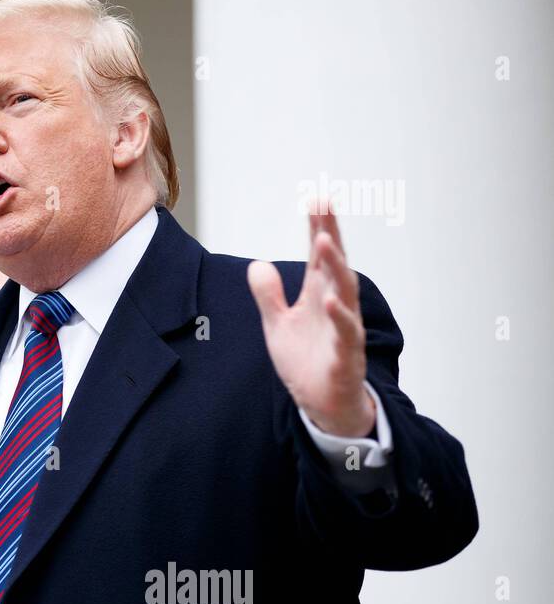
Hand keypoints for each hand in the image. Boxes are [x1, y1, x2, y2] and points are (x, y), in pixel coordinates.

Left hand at [247, 201, 375, 437]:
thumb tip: (257, 264)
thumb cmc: (307, 362)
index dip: (318, 228)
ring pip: (344, 292)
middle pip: (334, 264)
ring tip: (325, 240)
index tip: (316, 199)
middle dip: (330, 234)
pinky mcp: (345, 355)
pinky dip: (339, 316)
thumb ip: (268, 295)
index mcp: (318, 296)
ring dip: (335, 266)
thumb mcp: (277, 325)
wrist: (323, 404)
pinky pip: (346, 333)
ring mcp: (343, 329)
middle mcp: (335, 306)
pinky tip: (328, 301)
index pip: (319, 257)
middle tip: (324, 206)